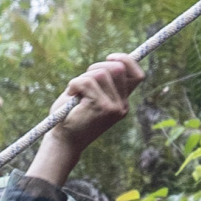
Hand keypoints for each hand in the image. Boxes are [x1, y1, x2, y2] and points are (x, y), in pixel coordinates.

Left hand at [29, 54, 142, 184]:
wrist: (63, 143)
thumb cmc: (72, 116)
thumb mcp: (90, 95)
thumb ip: (101, 80)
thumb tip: (113, 59)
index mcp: (121, 102)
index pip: (138, 75)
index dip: (126, 60)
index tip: (109, 57)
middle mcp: (122, 106)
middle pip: (118, 68)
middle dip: (96, 67)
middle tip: (81, 82)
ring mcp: (114, 107)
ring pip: (101, 72)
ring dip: (83, 77)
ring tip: (74, 92)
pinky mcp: (101, 107)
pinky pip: (88, 81)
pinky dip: (75, 84)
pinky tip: (70, 96)